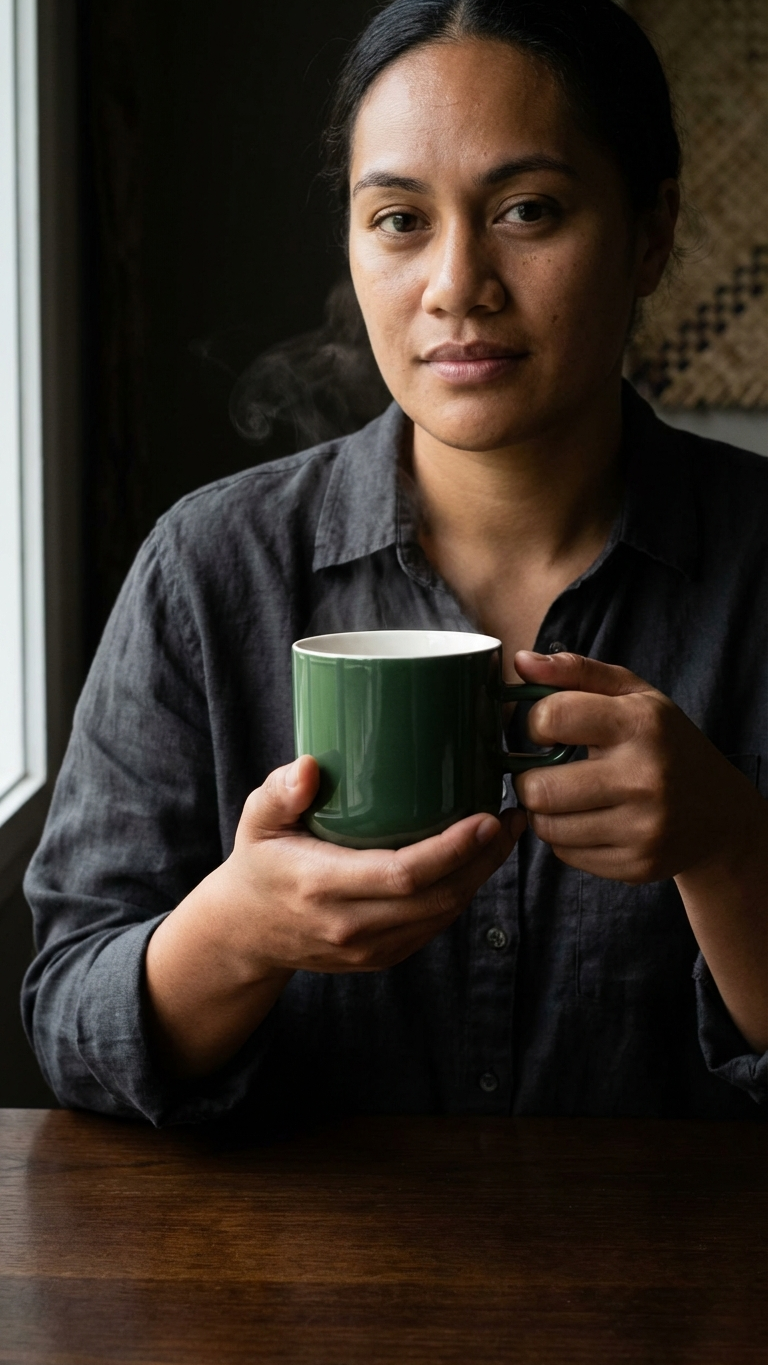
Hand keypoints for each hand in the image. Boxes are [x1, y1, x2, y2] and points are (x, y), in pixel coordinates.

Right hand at [220, 755, 522, 974]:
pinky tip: (477, 862)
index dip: (451, 850)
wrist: (247, 932)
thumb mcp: (257, 821)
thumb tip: (307, 767)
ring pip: (442, 915)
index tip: (486, 819)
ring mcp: (368, 949)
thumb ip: (279, 793)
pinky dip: (461, 894)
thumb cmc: (260, 862)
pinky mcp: (381, 957)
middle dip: (482, 861)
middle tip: (509, 819)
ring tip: (505, 835)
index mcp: (322, 887)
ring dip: (481, 877)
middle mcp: (349, 925)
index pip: (401, 875)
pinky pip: (434, 926)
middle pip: (435, 898)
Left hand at [513, 650, 761, 884]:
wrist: (718, 812)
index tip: (546, 729)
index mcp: (640, 724)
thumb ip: (575, 672)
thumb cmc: (663, 742)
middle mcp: (644, 778)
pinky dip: (565, 838)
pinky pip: (565, 855)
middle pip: (539, 788)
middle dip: (529, 779)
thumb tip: (520, 662)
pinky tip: (586, 820)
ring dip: (544, 811)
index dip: (534, 723)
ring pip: (546, 827)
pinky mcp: (637, 865)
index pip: (551, 718)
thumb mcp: (632, 695)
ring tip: (565, 796)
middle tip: (544, 772)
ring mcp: (642, 828)